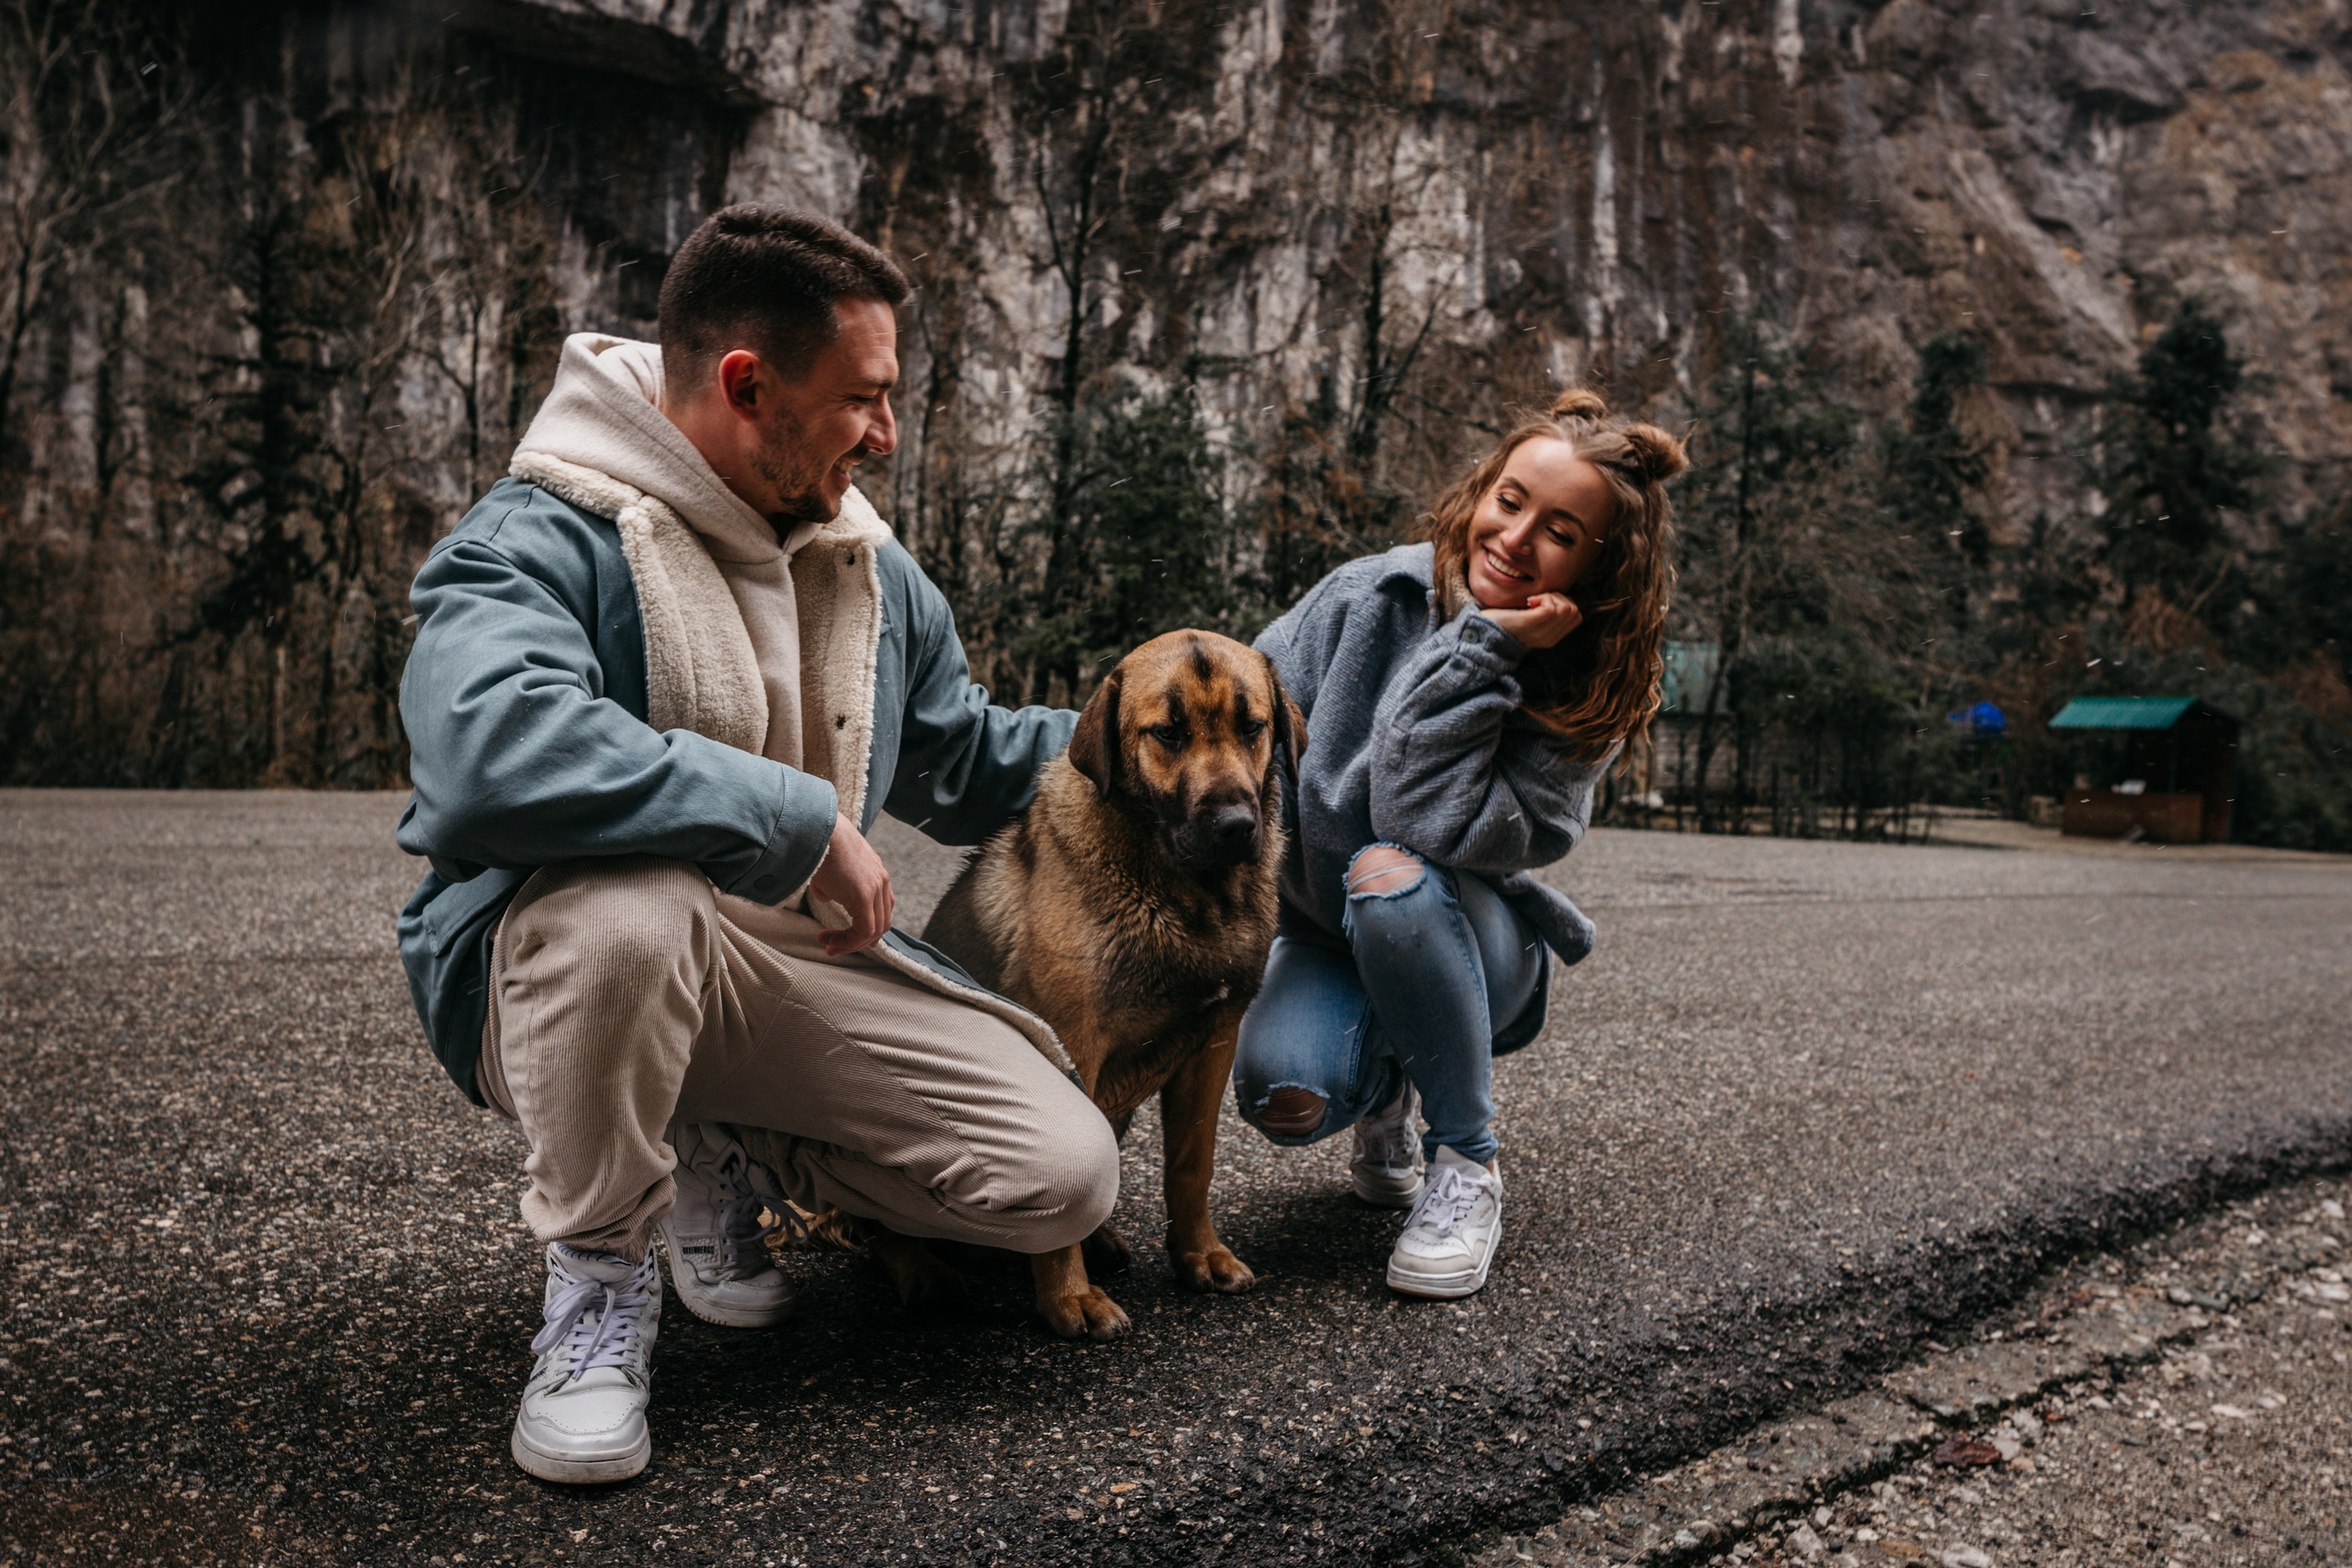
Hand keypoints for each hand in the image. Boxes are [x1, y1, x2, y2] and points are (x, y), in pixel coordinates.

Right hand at [806, 812, 893, 955]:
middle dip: (859, 939)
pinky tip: (830, 941)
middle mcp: (881, 880)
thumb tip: (826, 895)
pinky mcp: (864, 896)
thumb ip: (831, 883)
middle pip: (881, 921)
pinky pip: (864, 930)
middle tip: (836, 945)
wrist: (817, 829)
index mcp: (876, 871)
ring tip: (829, 945)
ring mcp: (876, 888)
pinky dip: (849, 942)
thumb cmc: (818, 843)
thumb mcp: (828, 866)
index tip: (846, 936)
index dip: (868, 926)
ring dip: (851, 943)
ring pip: (874, 929)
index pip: (882, 906)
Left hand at [1480, 591, 1583, 650]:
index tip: (1542, 602)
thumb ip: (1543, 611)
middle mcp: (1549, 639)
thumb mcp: (1526, 617)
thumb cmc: (1499, 620)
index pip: (1576, 616)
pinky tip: (1529, 601)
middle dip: (1560, 598)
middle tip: (1537, 600)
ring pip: (1568, 608)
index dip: (1564, 602)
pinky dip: (1544, 597)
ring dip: (1552, 596)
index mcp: (1550, 638)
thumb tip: (1556, 594)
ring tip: (1533, 600)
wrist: (1479, 632)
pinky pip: (1554, 608)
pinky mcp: (1532, 624)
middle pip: (1575, 612)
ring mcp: (1542, 633)